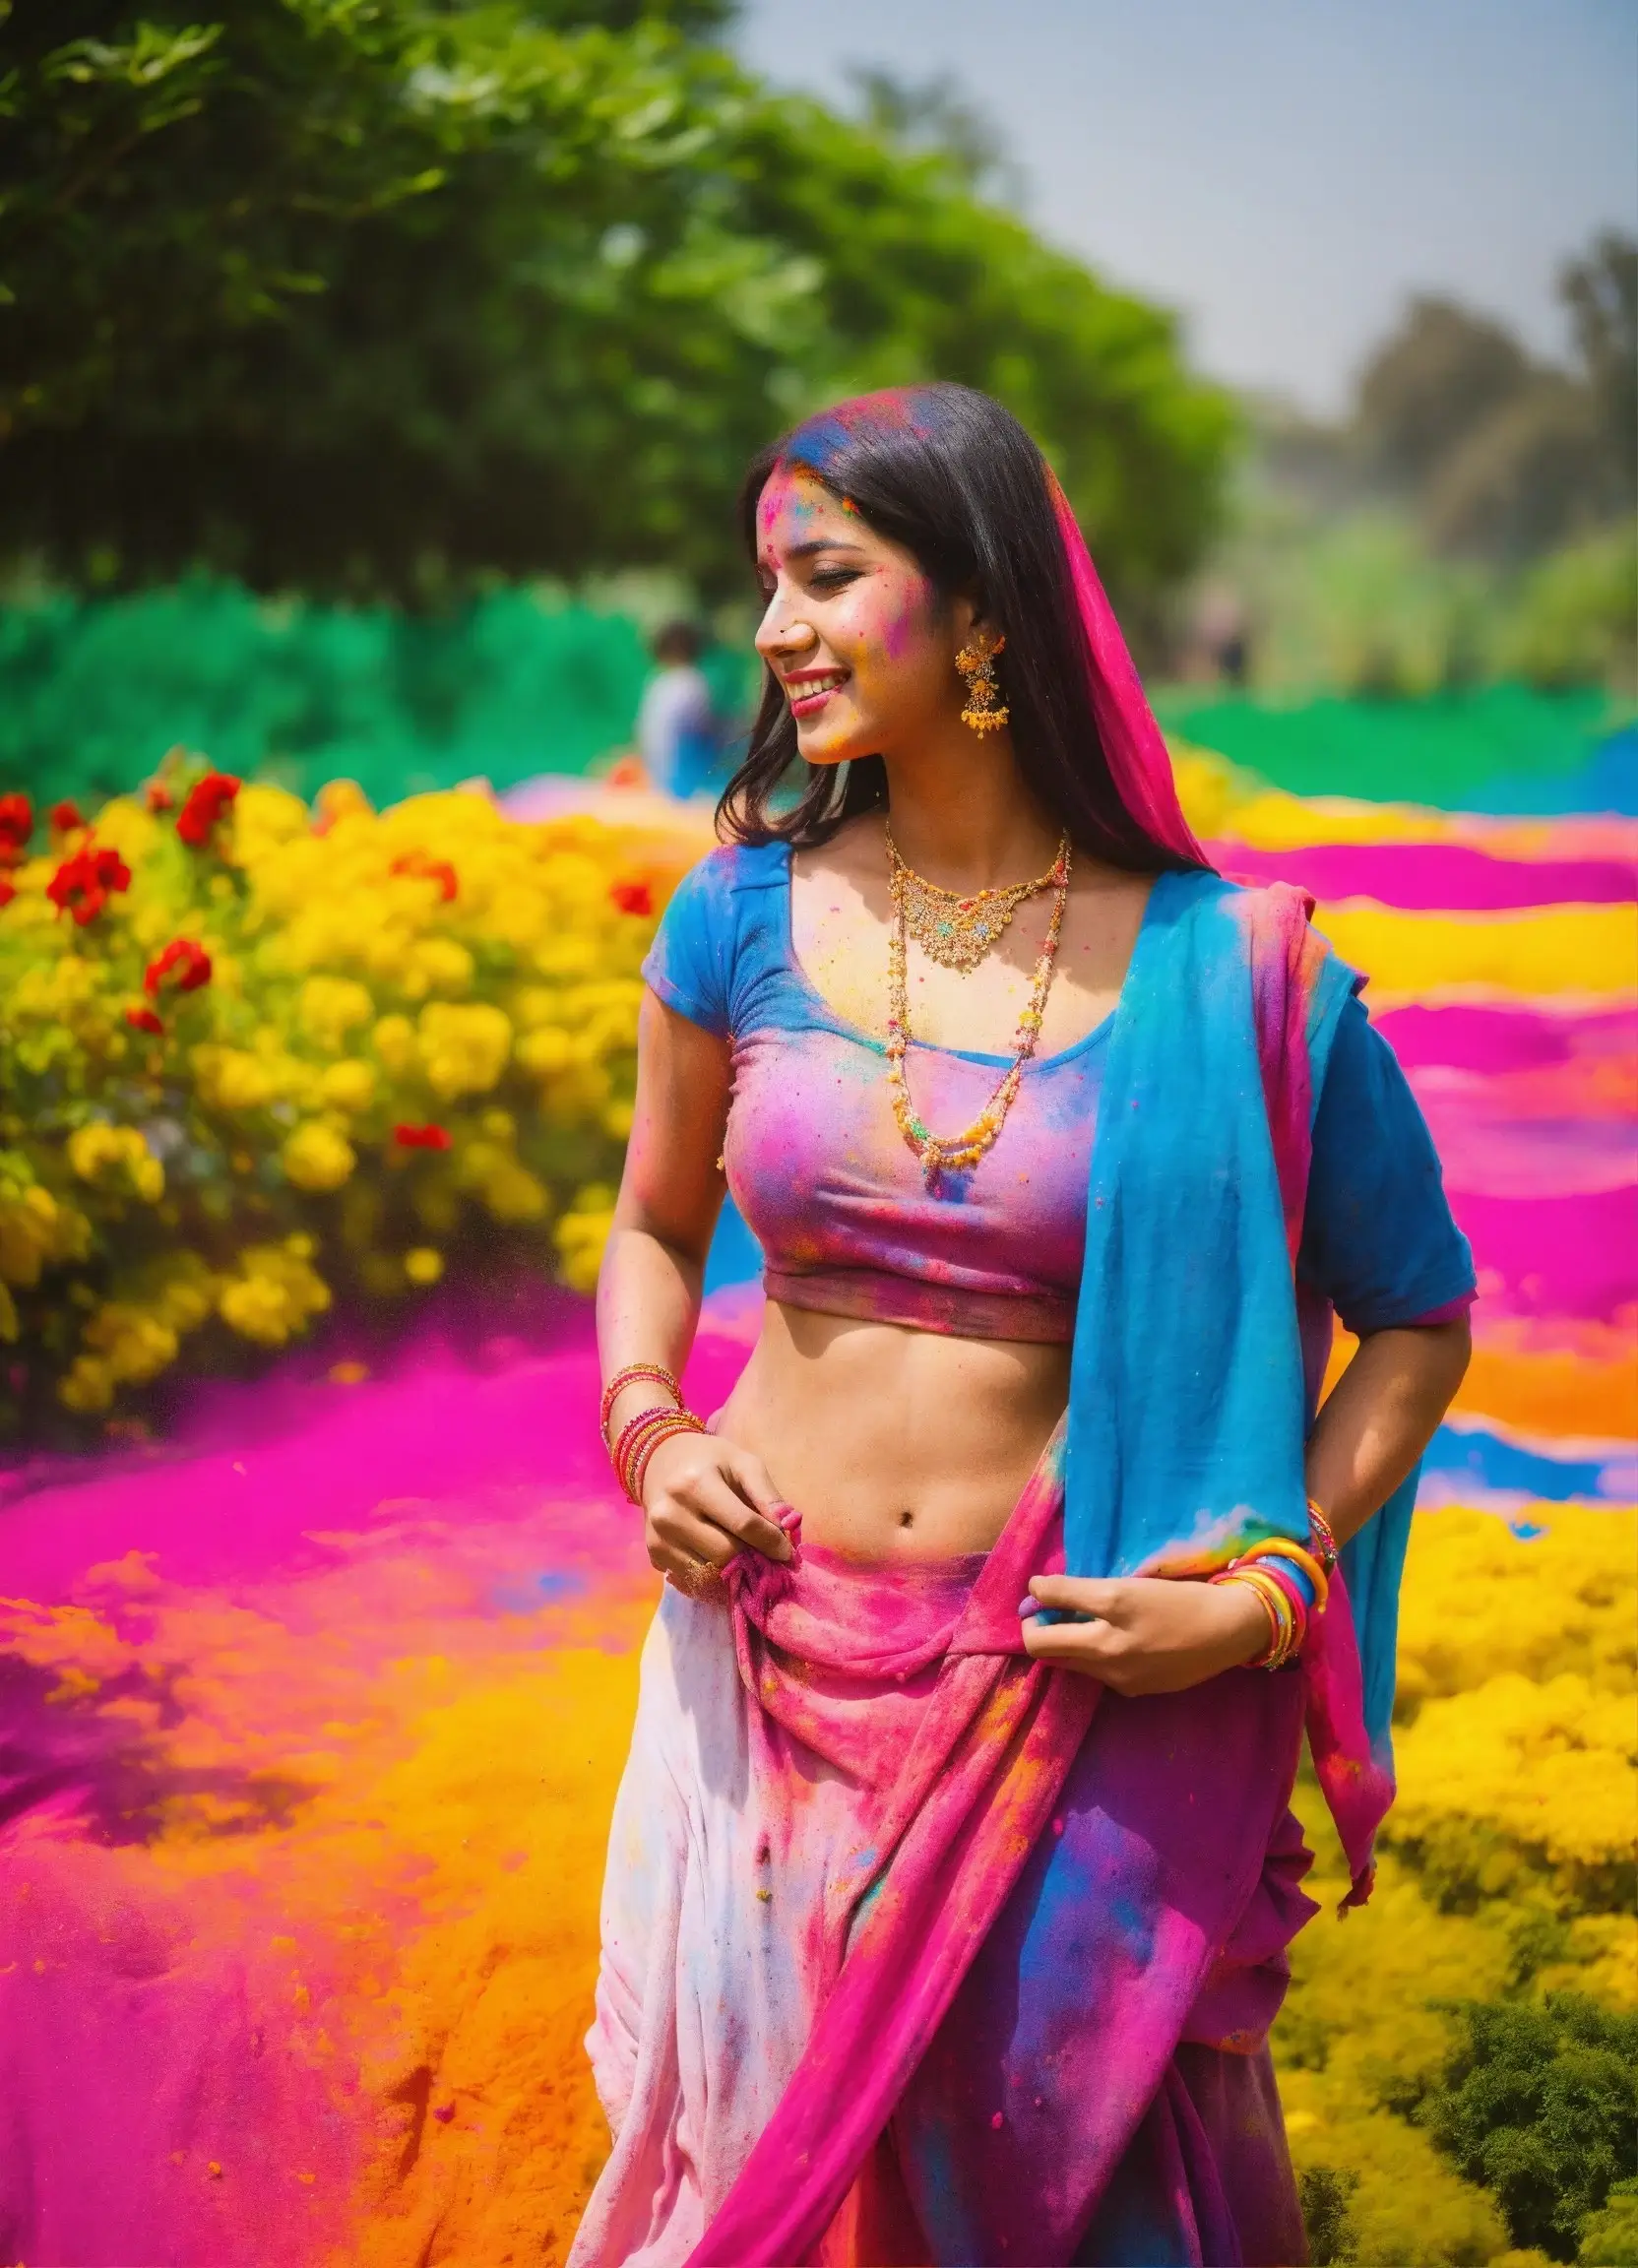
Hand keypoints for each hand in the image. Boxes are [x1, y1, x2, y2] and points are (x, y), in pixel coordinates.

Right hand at [640, 1429, 792, 1592]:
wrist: (660, 1461)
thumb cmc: (710, 1460)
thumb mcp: (743, 1463)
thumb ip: (767, 1495)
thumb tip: (788, 1530)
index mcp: (694, 1484)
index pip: (744, 1525)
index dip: (771, 1542)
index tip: (788, 1552)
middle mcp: (670, 1514)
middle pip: (726, 1554)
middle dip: (753, 1559)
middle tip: (769, 1558)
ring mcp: (658, 1538)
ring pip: (709, 1574)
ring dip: (734, 1573)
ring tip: (747, 1560)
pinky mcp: (654, 1555)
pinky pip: (693, 1581)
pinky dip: (714, 1579)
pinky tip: (723, 1562)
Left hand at [1019, 1574, 1271, 1694]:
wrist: (1227, 1632)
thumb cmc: (1181, 1597)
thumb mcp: (1132, 1583)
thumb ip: (1081, 1589)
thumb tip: (1040, 1591)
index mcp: (1114, 1604)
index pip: (1051, 1599)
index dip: (1037, 1594)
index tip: (1039, 1590)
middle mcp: (1110, 1645)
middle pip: (1042, 1647)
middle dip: (1037, 1630)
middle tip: (1050, 1615)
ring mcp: (1119, 1675)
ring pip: (1066, 1663)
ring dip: (1063, 1647)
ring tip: (1081, 1628)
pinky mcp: (1131, 1691)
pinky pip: (1094, 1674)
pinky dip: (1090, 1659)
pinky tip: (1112, 1646)